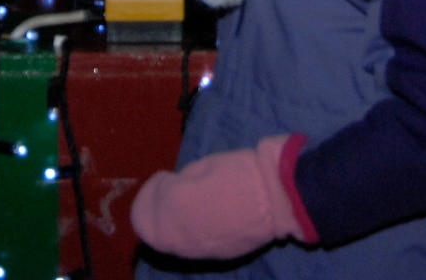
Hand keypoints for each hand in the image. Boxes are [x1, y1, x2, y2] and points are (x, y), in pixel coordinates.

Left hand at [131, 133, 312, 259]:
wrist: (279, 197)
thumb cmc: (242, 172)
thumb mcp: (205, 166)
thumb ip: (181, 183)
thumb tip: (174, 190)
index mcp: (176, 205)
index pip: (146, 208)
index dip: (152, 191)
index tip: (164, 178)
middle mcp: (181, 235)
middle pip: (152, 232)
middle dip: (155, 211)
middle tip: (168, 193)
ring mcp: (200, 251)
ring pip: (170, 244)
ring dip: (169, 226)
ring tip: (184, 206)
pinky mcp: (218, 257)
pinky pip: (191, 248)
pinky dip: (188, 235)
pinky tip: (201, 220)